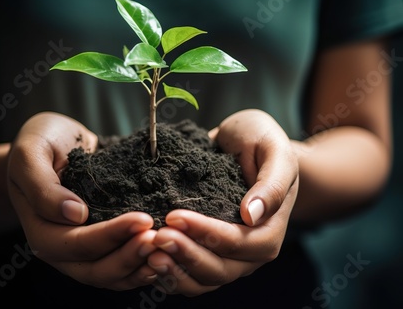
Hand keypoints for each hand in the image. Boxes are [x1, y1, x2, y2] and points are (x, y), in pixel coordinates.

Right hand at [7, 111, 158, 289]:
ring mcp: (84, 250)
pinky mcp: (103, 244)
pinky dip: (143, 264)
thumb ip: (42, 186)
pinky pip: (123, 266)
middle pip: (97, 269)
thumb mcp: (31, 153)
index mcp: (42, 230)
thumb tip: (74, 214)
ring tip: (167, 248)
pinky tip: (165, 252)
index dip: (110, 236)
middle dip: (130, 256)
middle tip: (159, 238)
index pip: (76, 244)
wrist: (56, 142)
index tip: (142, 219)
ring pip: (113, 274)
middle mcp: (62, 248)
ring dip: (140, 265)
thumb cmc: (42, 143)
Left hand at [146, 109, 298, 295]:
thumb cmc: (261, 142)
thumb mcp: (274, 151)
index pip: (240, 243)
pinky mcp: (208, 254)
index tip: (174, 216)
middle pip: (220, 269)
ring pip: (203, 279)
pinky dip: (170, 273)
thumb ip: (270, 183)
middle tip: (156, 237)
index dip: (207, 234)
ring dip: (175, 271)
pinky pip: (191, 276)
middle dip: (186, 255)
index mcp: (270, 229)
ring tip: (148, 253)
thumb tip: (252, 215)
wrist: (245, 143)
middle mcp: (251, 251)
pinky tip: (148, 259)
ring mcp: (230, 257)